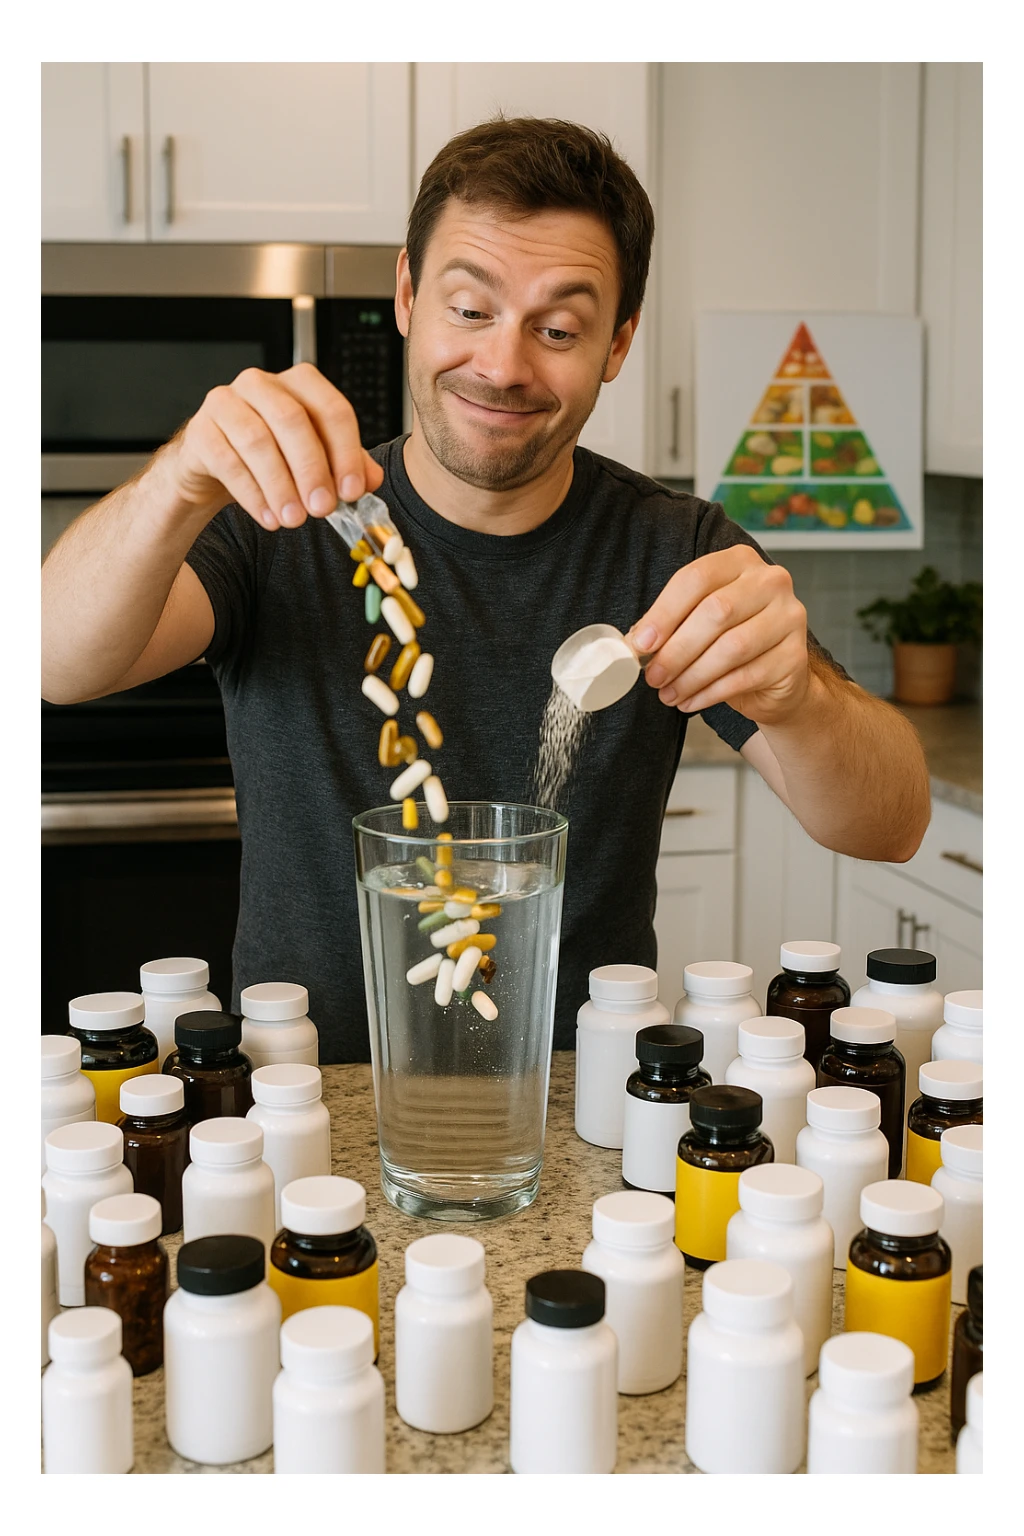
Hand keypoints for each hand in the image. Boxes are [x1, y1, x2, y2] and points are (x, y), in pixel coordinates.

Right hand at [164, 363, 383, 530]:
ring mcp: (225, 402)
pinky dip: (252, 494)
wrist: (214, 467)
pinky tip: (268, 517)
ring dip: (281, 486)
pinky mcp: (200, 430)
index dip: (346, 452)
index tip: (353, 491)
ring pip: (257, 441)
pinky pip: (227, 461)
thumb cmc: (270, 456)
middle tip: (323, 509)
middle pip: (292, 420)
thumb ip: (345, 464)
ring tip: (295, 519)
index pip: (331, 408)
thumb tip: (372, 480)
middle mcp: (260, 384)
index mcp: (298, 383)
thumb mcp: (313, 459)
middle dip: (312, 469)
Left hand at [629, 546, 810, 725]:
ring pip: (731, 647)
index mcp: (740, 562)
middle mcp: (770, 582)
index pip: (696, 578)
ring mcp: (789, 617)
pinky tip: (691, 700)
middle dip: (676, 649)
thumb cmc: (732, 642)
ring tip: (669, 692)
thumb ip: (671, 624)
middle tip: (653, 676)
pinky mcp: (794, 656)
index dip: (664, 612)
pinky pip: (745, 676)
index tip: (641, 643)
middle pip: (715, 612)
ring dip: (691, 675)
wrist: (776, 677)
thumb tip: (637, 640)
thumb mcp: (699, 623)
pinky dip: (710, 692)